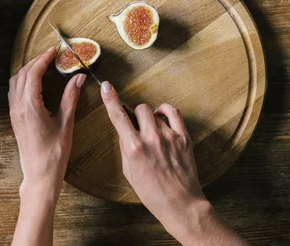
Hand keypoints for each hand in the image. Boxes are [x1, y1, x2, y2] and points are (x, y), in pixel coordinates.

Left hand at [9, 46, 85, 199]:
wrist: (39, 175)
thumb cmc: (54, 152)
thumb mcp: (66, 123)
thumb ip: (71, 97)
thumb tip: (78, 77)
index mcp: (30, 106)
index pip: (34, 73)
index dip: (44, 59)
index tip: (55, 51)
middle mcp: (18, 106)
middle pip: (23, 74)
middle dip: (36, 61)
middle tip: (51, 55)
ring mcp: (14, 112)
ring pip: (16, 81)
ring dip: (28, 69)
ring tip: (44, 64)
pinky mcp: (15, 117)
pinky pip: (15, 91)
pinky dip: (23, 80)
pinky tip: (35, 81)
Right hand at [100, 81, 247, 245]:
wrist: (180, 203)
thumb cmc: (152, 192)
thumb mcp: (129, 171)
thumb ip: (126, 147)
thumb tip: (125, 130)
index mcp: (134, 148)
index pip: (118, 116)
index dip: (110, 99)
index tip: (106, 86)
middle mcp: (151, 139)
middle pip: (140, 109)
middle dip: (136, 116)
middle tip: (139, 128)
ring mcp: (169, 136)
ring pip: (155, 112)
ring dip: (151, 119)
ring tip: (154, 134)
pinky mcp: (183, 137)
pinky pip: (173, 112)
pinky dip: (165, 111)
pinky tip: (162, 118)